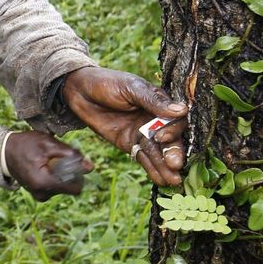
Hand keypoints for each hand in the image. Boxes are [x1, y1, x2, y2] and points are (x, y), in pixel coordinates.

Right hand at [4, 131, 93, 200]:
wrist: (4, 152)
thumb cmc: (26, 145)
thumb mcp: (48, 144)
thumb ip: (71, 154)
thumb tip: (90, 167)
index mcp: (44, 183)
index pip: (76, 189)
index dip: (80, 174)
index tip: (74, 162)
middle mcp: (42, 194)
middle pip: (70, 187)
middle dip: (70, 172)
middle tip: (58, 158)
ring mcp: (39, 195)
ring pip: (64, 187)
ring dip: (62, 174)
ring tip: (49, 161)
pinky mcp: (38, 194)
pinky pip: (55, 187)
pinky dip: (55, 177)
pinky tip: (45, 166)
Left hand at [61, 66, 186, 186]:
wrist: (80, 92)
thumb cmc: (108, 83)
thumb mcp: (131, 88)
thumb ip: (153, 101)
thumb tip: (181, 110)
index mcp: (160, 103)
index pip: (176, 120)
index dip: (173, 130)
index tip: (162, 137)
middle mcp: (155, 120)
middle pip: (170, 139)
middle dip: (173, 152)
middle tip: (175, 165)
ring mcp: (143, 134)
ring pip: (158, 152)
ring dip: (165, 166)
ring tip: (172, 180)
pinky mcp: (130, 144)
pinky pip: (144, 158)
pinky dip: (152, 169)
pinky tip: (160, 179)